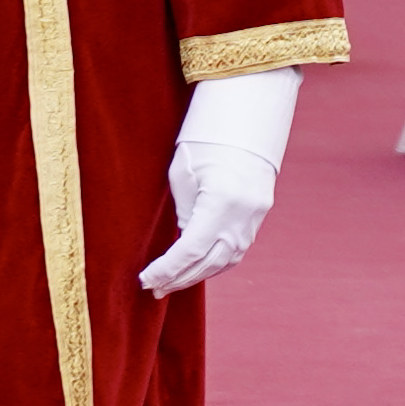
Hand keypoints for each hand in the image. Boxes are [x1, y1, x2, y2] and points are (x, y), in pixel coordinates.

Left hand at [138, 69, 300, 294]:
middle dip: (179, 279)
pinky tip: (196, 267)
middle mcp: (243, 215)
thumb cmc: (207, 139)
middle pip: (209, 263)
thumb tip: (183, 245)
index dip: (167, 270)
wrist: (247, 117)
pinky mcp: (259, 215)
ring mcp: (255, 217)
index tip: (146, 280)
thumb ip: (184, 214)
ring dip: (197, 274)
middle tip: (154, 288)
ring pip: (225, 261)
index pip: (190, 250)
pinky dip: (214, 262)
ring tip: (171, 282)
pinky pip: (236, 249)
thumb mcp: (184, 175)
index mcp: (221, 202)